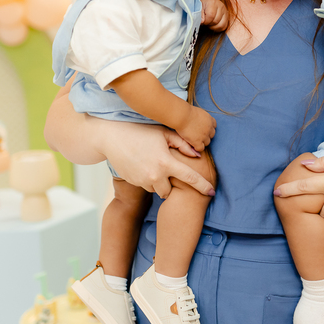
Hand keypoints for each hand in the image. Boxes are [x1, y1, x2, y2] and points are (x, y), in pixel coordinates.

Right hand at [97, 120, 214, 198]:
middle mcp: (155, 175)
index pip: (190, 178)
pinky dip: (147, 179)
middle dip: (170, 184)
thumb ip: (182, 144)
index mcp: (166, 162)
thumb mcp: (163, 133)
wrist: (111, 137)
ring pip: (156, 189)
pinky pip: (145, 185)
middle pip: (169, 191)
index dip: (203, 186)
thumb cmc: (139, 131)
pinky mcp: (132, 182)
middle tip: (166, 171)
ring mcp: (142, 180)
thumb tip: (197, 155)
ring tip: (151, 164)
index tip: (212, 192)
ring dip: (158, 182)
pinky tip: (142, 165)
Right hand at [175, 105, 215, 152]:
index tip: (203, 129)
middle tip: (198, 135)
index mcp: (210, 120)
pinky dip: (197, 148)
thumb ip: (202, 117)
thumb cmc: (187, 112)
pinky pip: (200, 148)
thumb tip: (199, 120)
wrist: (182, 116)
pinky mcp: (198, 142)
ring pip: (207, 143)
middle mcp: (209, 128)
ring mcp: (204, 136)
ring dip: (202, 142)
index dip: (208, 128)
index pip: (214, 126)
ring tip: (195, 140)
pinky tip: (193, 145)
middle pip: (211, 135)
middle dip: (206, 135)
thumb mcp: (199, 112)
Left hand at [201, 0, 229, 31]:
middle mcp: (221, 6)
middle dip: (208, 24)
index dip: (205, 21)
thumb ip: (199, 14)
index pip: (210, 15)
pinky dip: (217, 28)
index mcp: (213, 2)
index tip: (202, 20)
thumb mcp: (198, 7)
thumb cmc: (202, 5)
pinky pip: (224, 27)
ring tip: (209, 23)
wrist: (207, 2)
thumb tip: (202, 22)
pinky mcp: (227, 17)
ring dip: (213, 27)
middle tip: (205, 21)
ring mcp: (225, 11)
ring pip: (221, 25)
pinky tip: (213, 25)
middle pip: (215, 21)